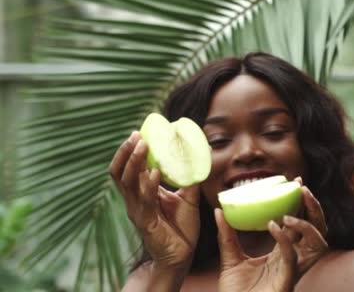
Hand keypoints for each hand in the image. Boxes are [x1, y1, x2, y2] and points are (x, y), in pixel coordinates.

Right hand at [109, 131, 199, 271]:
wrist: (182, 255)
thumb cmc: (181, 227)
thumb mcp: (187, 197)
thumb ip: (189, 178)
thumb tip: (198, 156)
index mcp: (140, 193)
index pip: (127, 169)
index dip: (128, 152)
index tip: (137, 133)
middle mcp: (134, 201)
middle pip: (121, 173)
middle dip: (127, 152)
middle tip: (136, 136)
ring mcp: (138, 212)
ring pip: (128, 183)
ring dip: (136, 163)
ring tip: (144, 146)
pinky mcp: (146, 223)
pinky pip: (145, 201)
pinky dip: (149, 185)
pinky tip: (155, 173)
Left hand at [215, 178, 328, 291]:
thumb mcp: (230, 258)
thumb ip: (227, 235)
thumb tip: (219, 209)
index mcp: (285, 254)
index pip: (301, 224)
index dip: (302, 204)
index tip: (296, 182)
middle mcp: (295, 261)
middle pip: (318, 230)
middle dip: (314, 208)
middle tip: (301, 188)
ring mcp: (293, 271)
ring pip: (317, 243)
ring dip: (307, 223)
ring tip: (289, 211)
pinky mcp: (287, 282)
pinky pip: (292, 256)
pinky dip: (285, 239)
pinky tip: (274, 225)